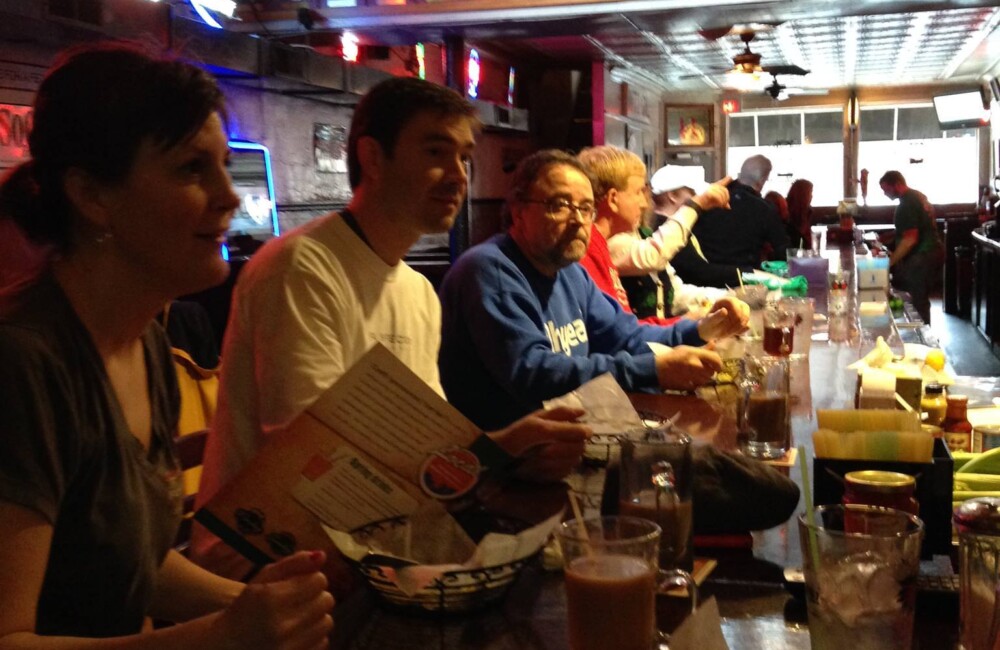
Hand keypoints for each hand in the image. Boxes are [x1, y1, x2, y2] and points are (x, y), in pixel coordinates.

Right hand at [213, 551, 333, 649]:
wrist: (227, 645)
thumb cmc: (246, 607)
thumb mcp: (262, 580)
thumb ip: (292, 564)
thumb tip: (322, 555)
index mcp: (271, 599)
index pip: (318, 580)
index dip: (312, 579)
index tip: (303, 583)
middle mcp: (282, 625)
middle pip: (326, 601)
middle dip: (316, 596)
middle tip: (301, 600)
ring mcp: (289, 647)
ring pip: (327, 622)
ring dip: (318, 617)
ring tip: (301, 617)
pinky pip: (323, 642)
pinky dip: (315, 636)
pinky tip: (299, 633)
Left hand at [489, 407, 591, 481]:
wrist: (493, 462)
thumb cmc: (513, 440)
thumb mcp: (537, 429)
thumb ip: (565, 429)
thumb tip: (591, 431)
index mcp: (556, 419)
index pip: (580, 426)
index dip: (573, 434)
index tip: (558, 438)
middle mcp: (560, 435)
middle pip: (579, 446)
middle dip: (560, 450)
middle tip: (542, 451)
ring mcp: (558, 453)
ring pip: (573, 461)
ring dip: (553, 463)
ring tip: (535, 461)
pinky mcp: (554, 470)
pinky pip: (564, 473)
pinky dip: (549, 473)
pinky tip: (536, 471)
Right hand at [654, 345, 722, 390]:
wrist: (657, 368)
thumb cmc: (672, 356)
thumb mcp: (687, 349)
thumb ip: (702, 349)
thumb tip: (714, 343)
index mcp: (695, 354)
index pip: (716, 360)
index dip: (718, 363)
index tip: (716, 365)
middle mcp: (696, 366)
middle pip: (712, 372)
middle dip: (709, 370)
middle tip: (703, 368)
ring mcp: (692, 377)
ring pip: (706, 380)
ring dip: (703, 378)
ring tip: (696, 374)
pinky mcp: (687, 386)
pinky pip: (698, 386)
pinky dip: (696, 384)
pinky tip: (690, 379)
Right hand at [692, 176, 731, 210]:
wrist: (696, 205)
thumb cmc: (704, 203)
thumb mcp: (715, 203)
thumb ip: (722, 202)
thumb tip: (728, 207)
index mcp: (714, 187)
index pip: (721, 182)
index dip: (726, 179)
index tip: (731, 176)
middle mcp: (712, 187)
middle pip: (724, 190)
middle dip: (726, 198)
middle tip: (724, 204)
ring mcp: (710, 189)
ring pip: (722, 193)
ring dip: (723, 201)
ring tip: (721, 205)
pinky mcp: (708, 192)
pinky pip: (718, 196)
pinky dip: (720, 202)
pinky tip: (719, 205)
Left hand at [697, 296, 749, 341]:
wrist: (709, 331)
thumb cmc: (708, 324)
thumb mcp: (710, 321)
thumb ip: (716, 316)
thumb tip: (724, 311)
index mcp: (724, 301)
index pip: (734, 301)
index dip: (735, 310)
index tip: (731, 320)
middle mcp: (734, 304)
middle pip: (745, 307)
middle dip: (739, 319)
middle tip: (729, 329)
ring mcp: (740, 312)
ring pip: (747, 317)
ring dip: (739, 326)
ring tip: (728, 333)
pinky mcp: (742, 321)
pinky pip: (748, 325)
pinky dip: (742, 331)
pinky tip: (733, 333)